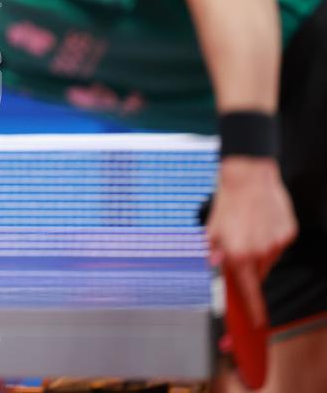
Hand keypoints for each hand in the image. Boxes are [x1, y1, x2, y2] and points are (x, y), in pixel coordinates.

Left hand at [206, 157, 296, 325]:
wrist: (248, 177)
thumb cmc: (228, 203)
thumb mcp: (211, 230)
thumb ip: (212, 252)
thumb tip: (213, 265)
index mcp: (237, 255)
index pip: (247, 291)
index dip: (253, 309)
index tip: (257, 321)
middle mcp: (258, 253)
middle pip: (256, 273)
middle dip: (248, 267)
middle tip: (241, 246)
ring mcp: (276, 244)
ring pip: (268, 258)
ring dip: (259, 250)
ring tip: (249, 228)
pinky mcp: (287, 233)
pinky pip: (278, 243)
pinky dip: (270, 238)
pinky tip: (262, 222)